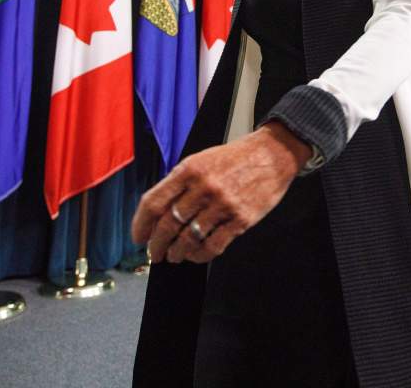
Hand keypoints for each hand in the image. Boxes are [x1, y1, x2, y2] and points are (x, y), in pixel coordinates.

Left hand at [130, 123, 311, 264]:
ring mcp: (222, 204)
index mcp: (189, 169)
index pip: (153, 202)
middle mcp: (203, 187)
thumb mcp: (201, 159)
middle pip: (168, 225)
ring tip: (174, 255)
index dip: (140, 225)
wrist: (272, 154)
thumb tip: (158, 212)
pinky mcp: (241, 220)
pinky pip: (213, 246)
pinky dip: (200, 255)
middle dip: (157, 245)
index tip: (138, 237)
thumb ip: (179, 182)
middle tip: (155, 253)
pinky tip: (195, 255)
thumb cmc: (236, 158)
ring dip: (177, 252)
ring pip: (188, 239)